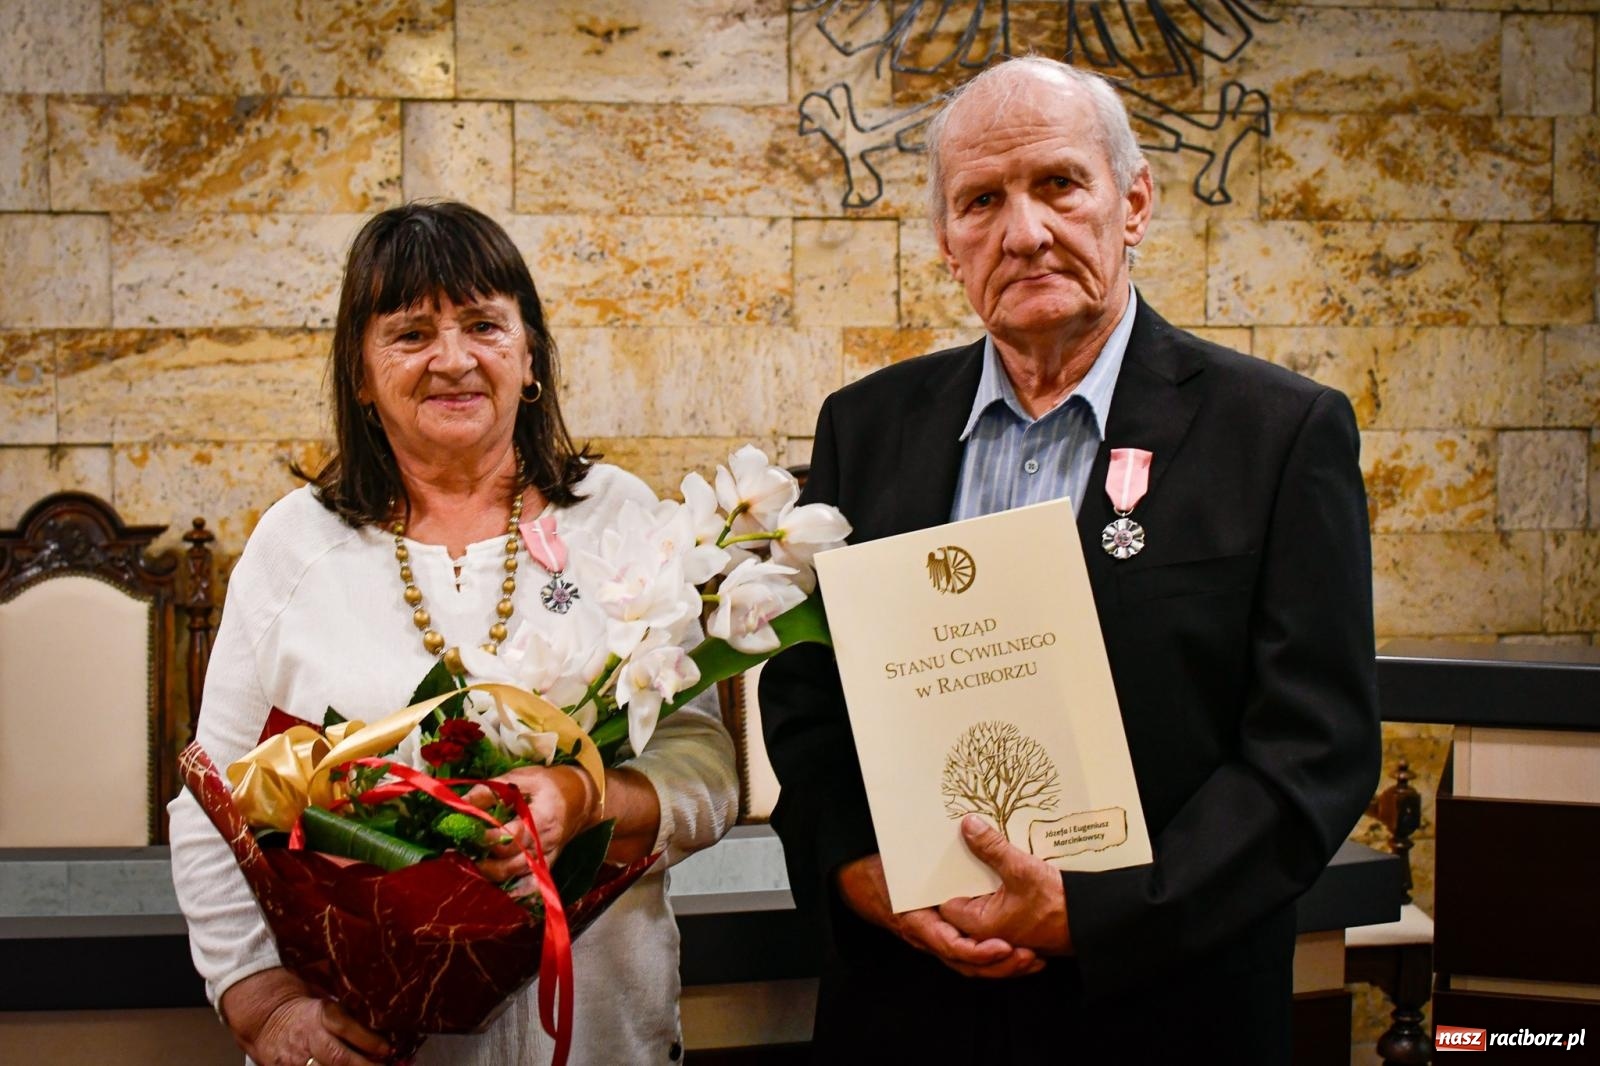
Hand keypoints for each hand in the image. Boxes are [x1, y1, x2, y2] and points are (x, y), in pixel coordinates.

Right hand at [219, 967, 387, 1065]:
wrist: (264, 1017)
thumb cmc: (303, 1008)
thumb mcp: (325, 1001)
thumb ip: (348, 1013)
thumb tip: (381, 1022)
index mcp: (320, 1014)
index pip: (348, 1029)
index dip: (371, 1042)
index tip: (389, 1050)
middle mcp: (309, 1038)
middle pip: (339, 1058)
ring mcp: (295, 1059)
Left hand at [465, 764, 597, 881]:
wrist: (582, 797)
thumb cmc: (550, 784)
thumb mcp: (523, 778)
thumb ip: (492, 790)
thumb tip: (461, 802)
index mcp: (542, 819)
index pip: (509, 837)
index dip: (485, 838)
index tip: (464, 832)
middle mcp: (546, 844)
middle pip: (509, 862)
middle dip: (480, 860)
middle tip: (457, 851)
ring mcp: (547, 857)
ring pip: (515, 876)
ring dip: (489, 874)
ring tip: (468, 862)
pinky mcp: (547, 865)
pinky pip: (531, 887)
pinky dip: (514, 892)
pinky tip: (496, 891)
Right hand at [835, 853, 1042, 978]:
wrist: (862, 887)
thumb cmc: (883, 875)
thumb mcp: (902, 865)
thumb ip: (933, 851)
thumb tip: (968, 825)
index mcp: (920, 923)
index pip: (952, 947)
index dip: (979, 951)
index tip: (1003, 947)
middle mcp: (930, 938)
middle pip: (968, 965)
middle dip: (1001, 966)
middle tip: (1029, 958)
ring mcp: (939, 941)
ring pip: (973, 965)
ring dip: (1004, 966)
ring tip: (1033, 961)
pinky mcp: (948, 936)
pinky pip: (973, 953)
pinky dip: (996, 956)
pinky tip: (1019, 950)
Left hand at [937, 815, 1073, 954]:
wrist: (1091, 921)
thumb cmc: (1057, 905)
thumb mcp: (1021, 869)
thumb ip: (991, 847)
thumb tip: (968, 826)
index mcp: (978, 924)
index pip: (943, 902)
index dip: (939, 880)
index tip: (936, 855)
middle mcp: (985, 931)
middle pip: (959, 899)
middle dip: (957, 875)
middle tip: (955, 846)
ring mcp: (1000, 928)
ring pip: (977, 899)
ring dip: (976, 877)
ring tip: (974, 848)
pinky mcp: (1013, 921)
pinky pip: (993, 900)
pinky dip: (991, 883)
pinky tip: (994, 862)